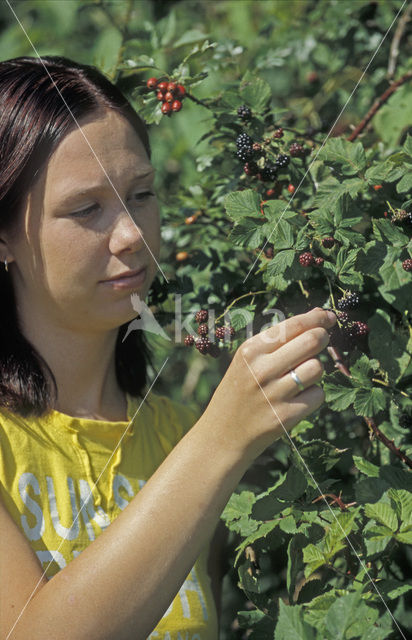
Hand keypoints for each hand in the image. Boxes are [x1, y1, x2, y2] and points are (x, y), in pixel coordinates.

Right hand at [203, 307, 336, 460]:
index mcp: (250, 350)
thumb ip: (278, 339)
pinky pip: (318, 395)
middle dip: (323, 338)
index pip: (293, 325)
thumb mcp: (247, 360)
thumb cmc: (240, 391)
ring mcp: (274, 394)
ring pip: (318, 368)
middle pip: (312, 341)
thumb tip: (320, 314)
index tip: (329, 317)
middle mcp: (261, 369)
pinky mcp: (285, 416)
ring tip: (300, 377)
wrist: (222, 435)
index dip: (317, 318)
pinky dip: (313, 396)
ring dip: (315, 370)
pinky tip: (297, 399)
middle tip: (321, 341)